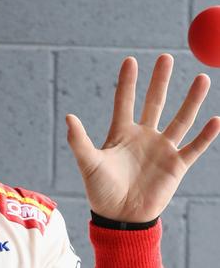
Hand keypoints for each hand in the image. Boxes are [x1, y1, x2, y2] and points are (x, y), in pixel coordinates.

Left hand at [66, 54, 219, 221]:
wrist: (121, 217)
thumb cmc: (101, 190)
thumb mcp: (88, 163)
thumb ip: (80, 141)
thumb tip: (68, 116)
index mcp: (121, 133)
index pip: (125, 100)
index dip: (128, 82)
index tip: (130, 60)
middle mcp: (143, 136)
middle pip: (154, 102)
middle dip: (160, 80)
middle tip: (166, 57)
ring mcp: (161, 149)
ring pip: (180, 118)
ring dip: (191, 99)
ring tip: (201, 78)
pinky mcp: (176, 166)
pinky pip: (194, 147)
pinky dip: (206, 135)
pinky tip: (216, 119)